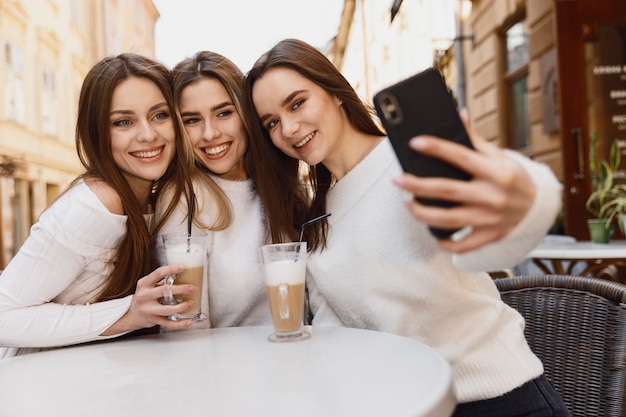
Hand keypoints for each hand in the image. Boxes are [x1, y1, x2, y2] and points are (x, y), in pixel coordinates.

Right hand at [101, 264, 197, 335]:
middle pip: (164, 290)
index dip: (172, 269)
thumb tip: (185, 275)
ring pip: (166, 309)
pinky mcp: (151, 320)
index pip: (158, 273)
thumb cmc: (145, 297)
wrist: (132, 315)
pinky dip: (179, 324)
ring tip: (192, 302)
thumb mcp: (149, 286)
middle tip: (193, 288)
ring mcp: (147, 309)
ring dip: (181, 306)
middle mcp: (144, 295)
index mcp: (144, 283)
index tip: (184, 267)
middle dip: (181, 289)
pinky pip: (167, 323)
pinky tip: (188, 322)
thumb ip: (162, 282)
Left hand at [392, 108, 535, 252]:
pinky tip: (431, 232)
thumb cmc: (514, 178)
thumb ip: (476, 140)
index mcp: (496, 171)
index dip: (436, 148)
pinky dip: (444, 243)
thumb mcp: (500, 156)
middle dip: (417, 185)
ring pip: (448, 220)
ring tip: (407, 203)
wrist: (539, 207)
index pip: (461, 156)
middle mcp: (493, 196)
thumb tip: (459, 115)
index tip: (415, 143)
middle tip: (398, 180)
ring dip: (422, 213)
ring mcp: (490, 219)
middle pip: (447, 191)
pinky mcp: (489, 236)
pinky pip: (462, 245)